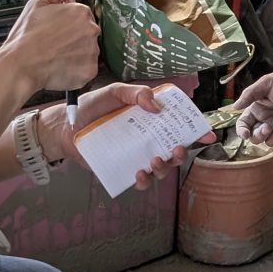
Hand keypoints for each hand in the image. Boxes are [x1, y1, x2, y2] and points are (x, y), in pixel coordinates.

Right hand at [0, 0, 97, 94]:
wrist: (21, 64)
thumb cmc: (26, 36)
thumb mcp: (37, 2)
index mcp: (81, 12)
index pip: (82, 16)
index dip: (68, 24)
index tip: (57, 31)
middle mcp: (91, 30)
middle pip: (87, 33)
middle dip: (74, 38)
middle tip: (55, 44)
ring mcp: (92, 51)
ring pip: (87, 51)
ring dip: (76, 54)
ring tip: (56, 56)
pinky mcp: (89, 70)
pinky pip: (86, 69)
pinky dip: (76, 70)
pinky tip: (61, 66)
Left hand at [38, 84, 213, 189]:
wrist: (65, 127)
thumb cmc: (90, 108)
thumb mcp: (113, 92)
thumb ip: (134, 94)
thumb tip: (157, 107)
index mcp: (149, 118)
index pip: (177, 124)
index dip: (195, 130)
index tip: (207, 134)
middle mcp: (147, 138)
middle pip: (174, 149)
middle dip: (182, 152)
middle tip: (177, 149)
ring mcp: (136, 154)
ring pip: (160, 167)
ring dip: (164, 167)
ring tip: (154, 160)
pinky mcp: (123, 169)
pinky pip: (140, 179)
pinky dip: (144, 180)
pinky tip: (140, 174)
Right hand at [233, 68, 272, 146]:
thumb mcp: (265, 83)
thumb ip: (250, 95)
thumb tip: (235, 107)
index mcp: (256, 109)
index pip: (244, 124)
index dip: (242, 131)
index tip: (245, 135)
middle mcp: (266, 119)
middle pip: (256, 137)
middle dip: (259, 136)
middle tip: (267, 127)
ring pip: (270, 142)